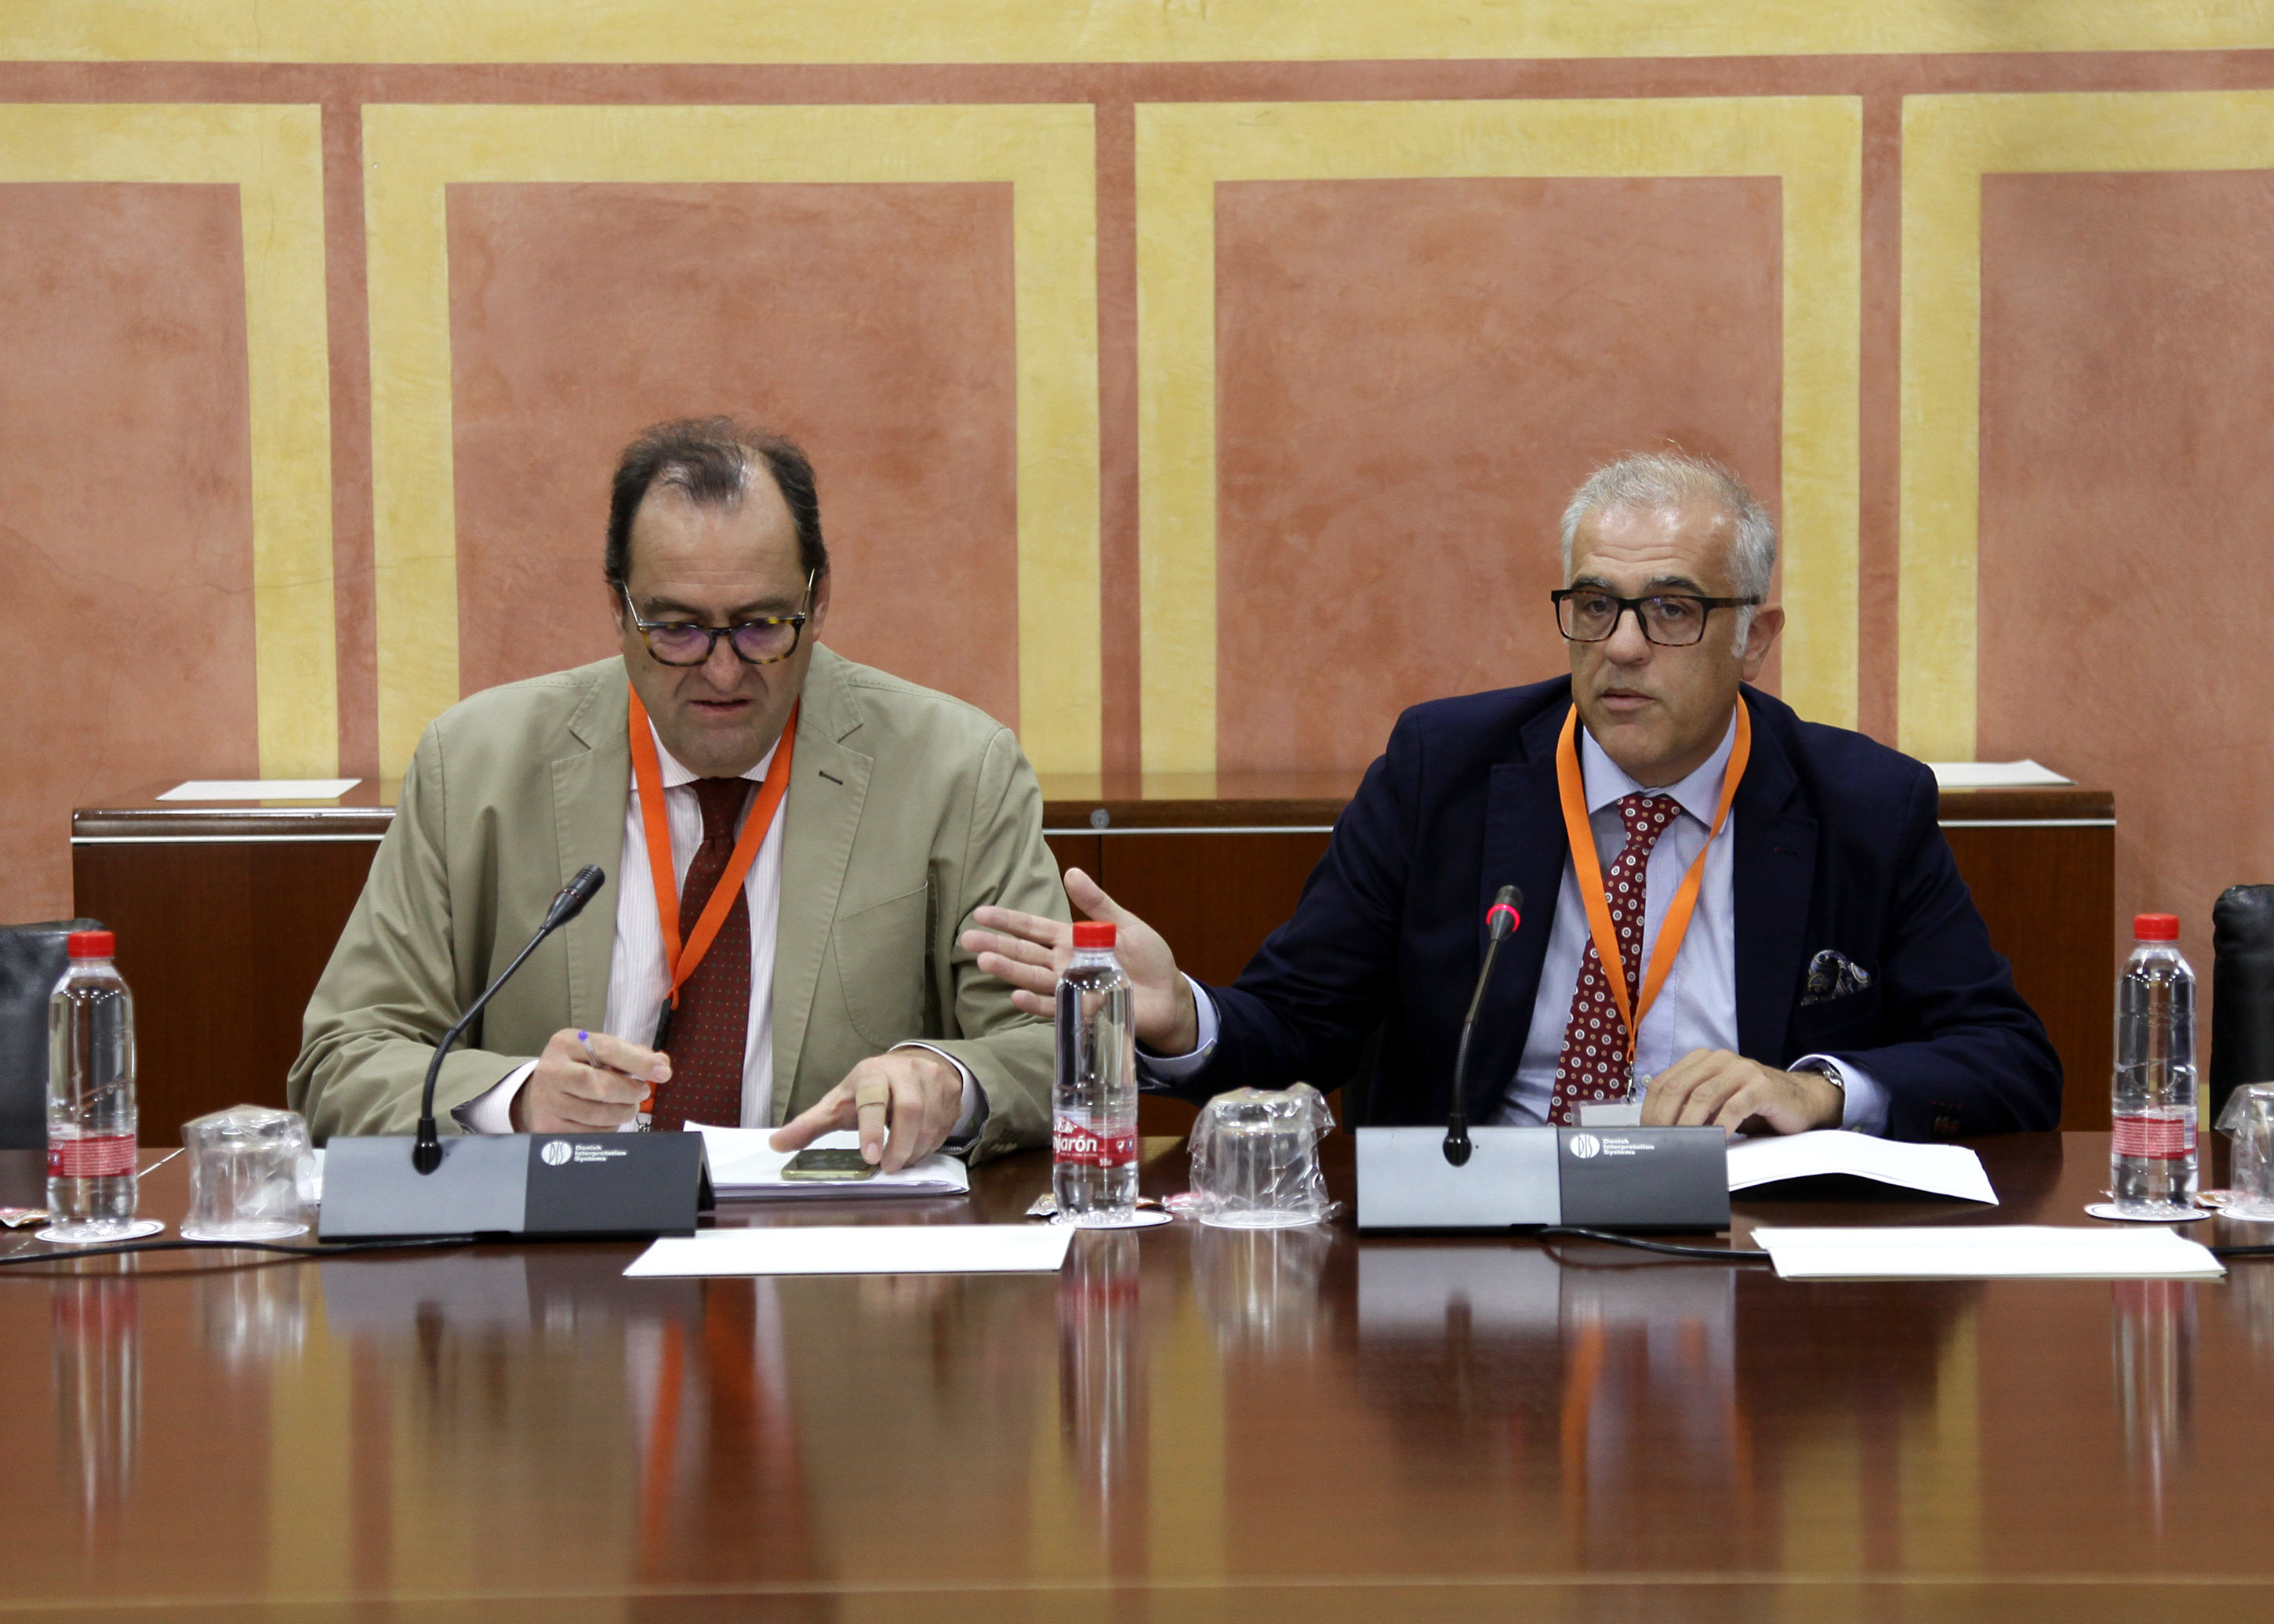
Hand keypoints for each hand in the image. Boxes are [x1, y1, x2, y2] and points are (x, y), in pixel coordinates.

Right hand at [513, 1028, 668, 1132]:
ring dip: (622, 1112)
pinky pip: (590, 1134)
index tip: (663, 1073)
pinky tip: (606, 1119)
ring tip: (626, 1106)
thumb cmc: (578, 1070)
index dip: (639, 1062)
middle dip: (630, 1092)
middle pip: (601, 1086)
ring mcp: (547, 1102)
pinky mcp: (547, 1128)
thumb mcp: (598, 1053)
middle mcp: (551, 1071)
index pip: (608, 1050)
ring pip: (598, 1115)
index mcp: (566, 1044)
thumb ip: (631, 1055)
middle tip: (641, 1092)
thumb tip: (662, 1065)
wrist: (538, 1095)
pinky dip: (608, 1128)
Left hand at [769, 1048, 963, 1171]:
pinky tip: (915, 1151)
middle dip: (899, 1145)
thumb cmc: (870, 1089)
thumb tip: (776, 1144)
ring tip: (900, 1162)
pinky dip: (929, 1147)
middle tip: (887, 1167)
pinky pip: (944, 1127)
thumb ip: (810, 1124)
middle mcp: (904, 1072)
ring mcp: (931, 1080)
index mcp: (872, 1073)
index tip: (869, 1157)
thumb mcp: (839, 1102)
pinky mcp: (950, 1093)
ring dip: (915, 1150)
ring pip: (930, 1122)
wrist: (912, 1066)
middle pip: (909, 1110)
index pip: (873, 1098)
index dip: (870, 1128)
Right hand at [961, 867, 1199, 1053]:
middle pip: (1024, 953)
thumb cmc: (1149, 959)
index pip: (1033, 928)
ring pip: (1033, 978)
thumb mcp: (1125, 924)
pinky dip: (1035, 1003)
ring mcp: (1071, 988)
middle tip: (967, 940)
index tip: (981, 913)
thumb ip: (1097, 904)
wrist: (1170, 996)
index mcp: (1073, 940)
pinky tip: (1015, 996)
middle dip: (996, 945)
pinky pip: (1054, 1007)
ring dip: (1009, 971)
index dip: (1008, 920)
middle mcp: (1065, 964)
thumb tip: (1071, 872)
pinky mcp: (1083, 1010)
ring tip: (984, 962)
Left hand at [1639, 1049, 1844, 1135]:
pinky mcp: (1762, 1087)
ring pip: (1703, 1096)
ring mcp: (1742, 1070)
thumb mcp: (1717, 1101)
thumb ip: (1691, 1106)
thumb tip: (1659, 1132)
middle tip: (1661, 1144)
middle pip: (1679, 1088)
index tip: (1646, 1135)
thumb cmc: (1752, 1105)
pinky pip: (1735, 1107)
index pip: (1665, 1082)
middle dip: (1665, 1119)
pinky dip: (1721, 1126)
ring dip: (1689, 1124)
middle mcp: (1719, 1059)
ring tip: (1683, 1146)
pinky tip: (1716, 1142)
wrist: (1800, 1100)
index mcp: (1702, 1060)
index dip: (1652, 1110)